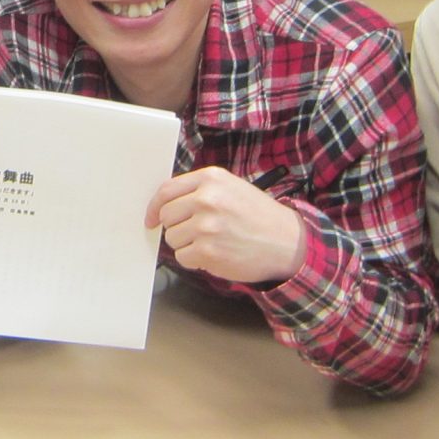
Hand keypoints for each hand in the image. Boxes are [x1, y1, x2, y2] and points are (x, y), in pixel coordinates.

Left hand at [147, 166, 306, 284]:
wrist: (287, 241)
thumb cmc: (258, 216)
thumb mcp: (231, 188)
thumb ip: (199, 191)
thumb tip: (165, 206)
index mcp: (211, 179)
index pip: (166, 191)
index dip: (154, 207)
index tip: (151, 219)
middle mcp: (206, 198)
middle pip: (166, 216)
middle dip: (176, 227)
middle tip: (197, 233)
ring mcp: (206, 225)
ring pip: (172, 238)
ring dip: (187, 244)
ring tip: (213, 242)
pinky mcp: (207, 250)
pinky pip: (182, 257)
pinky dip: (195, 260)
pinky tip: (216, 254)